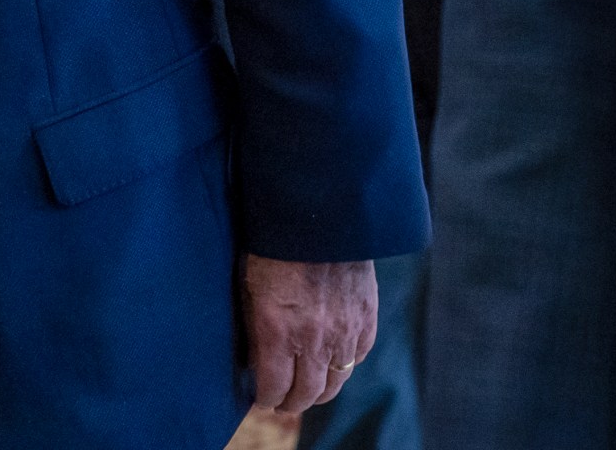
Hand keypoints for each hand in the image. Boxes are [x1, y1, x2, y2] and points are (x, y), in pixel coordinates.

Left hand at [243, 255, 377, 414]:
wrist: (319, 213)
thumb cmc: (274, 244)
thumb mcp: (249, 285)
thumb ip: (255, 325)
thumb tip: (255, 355)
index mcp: (278, 331)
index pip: (274, 387)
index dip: (266, 398)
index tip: (262, 398)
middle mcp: (314, 338)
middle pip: (308, 393)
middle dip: (293, 402)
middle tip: (284, 401)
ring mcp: (344, 330)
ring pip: (336, 380)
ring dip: (321, 390)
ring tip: (310, 389)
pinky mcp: (366, 317)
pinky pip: (359, 355)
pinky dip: (347, 363)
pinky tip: (335, 361)